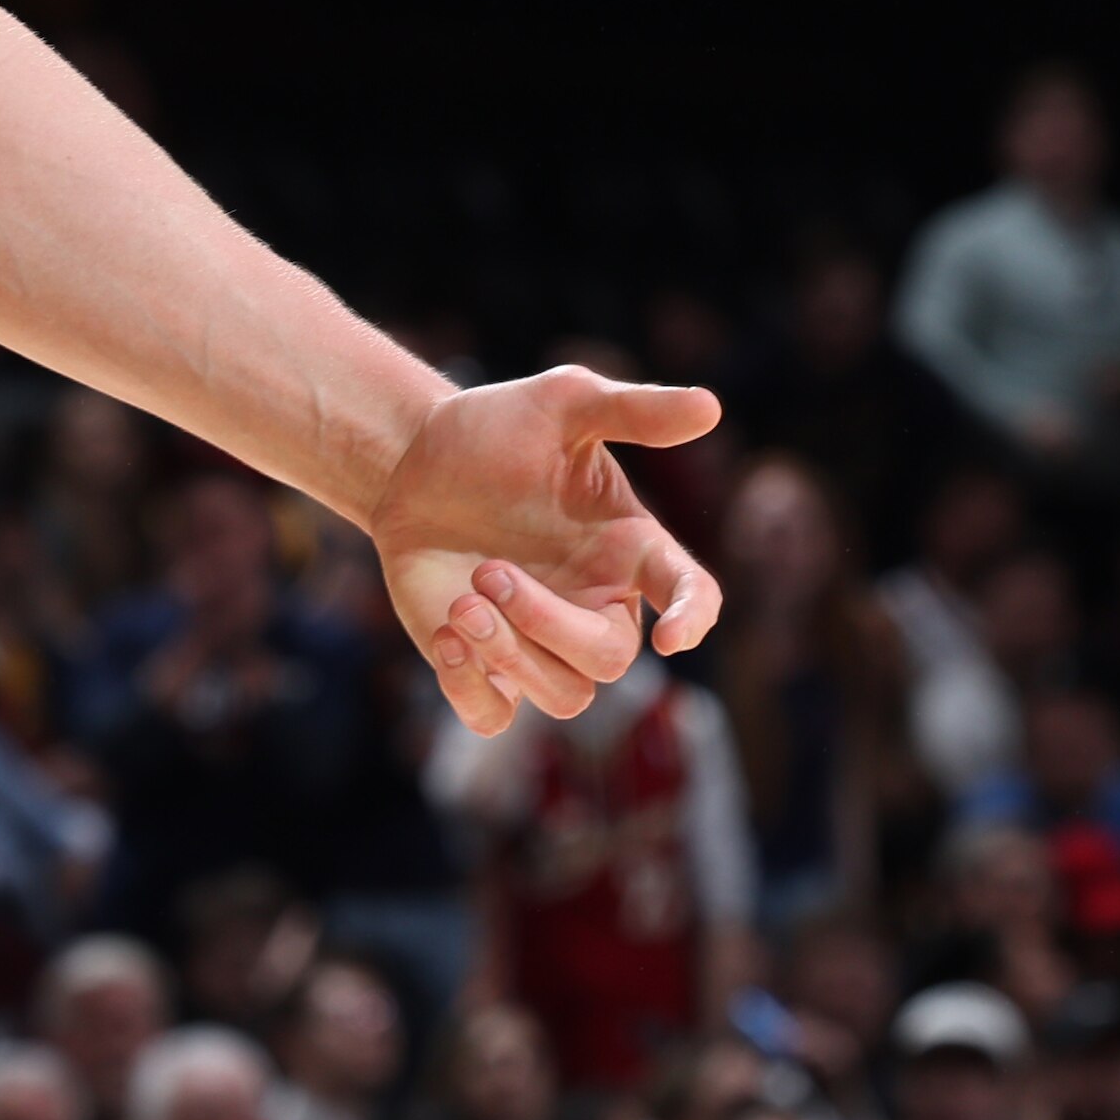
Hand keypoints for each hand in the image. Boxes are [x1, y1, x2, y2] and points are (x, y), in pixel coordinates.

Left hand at [362, 368, 724, 735]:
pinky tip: (446, 639)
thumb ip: (632, 409)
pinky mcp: (484, 665)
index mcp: (630, 549)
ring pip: (564, 695)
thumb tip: (710, 406)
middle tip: (488, 571)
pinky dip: (472, 691)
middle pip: (609, 659)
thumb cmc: (497, 430)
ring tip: (461, 601)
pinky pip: (495, 716)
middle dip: (548, 625)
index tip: (671, 637)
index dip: (692, 619)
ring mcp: (540, 642)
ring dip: (511, 655)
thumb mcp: (563, 403)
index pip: (692, 595)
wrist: (409, 462)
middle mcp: (595, 605)